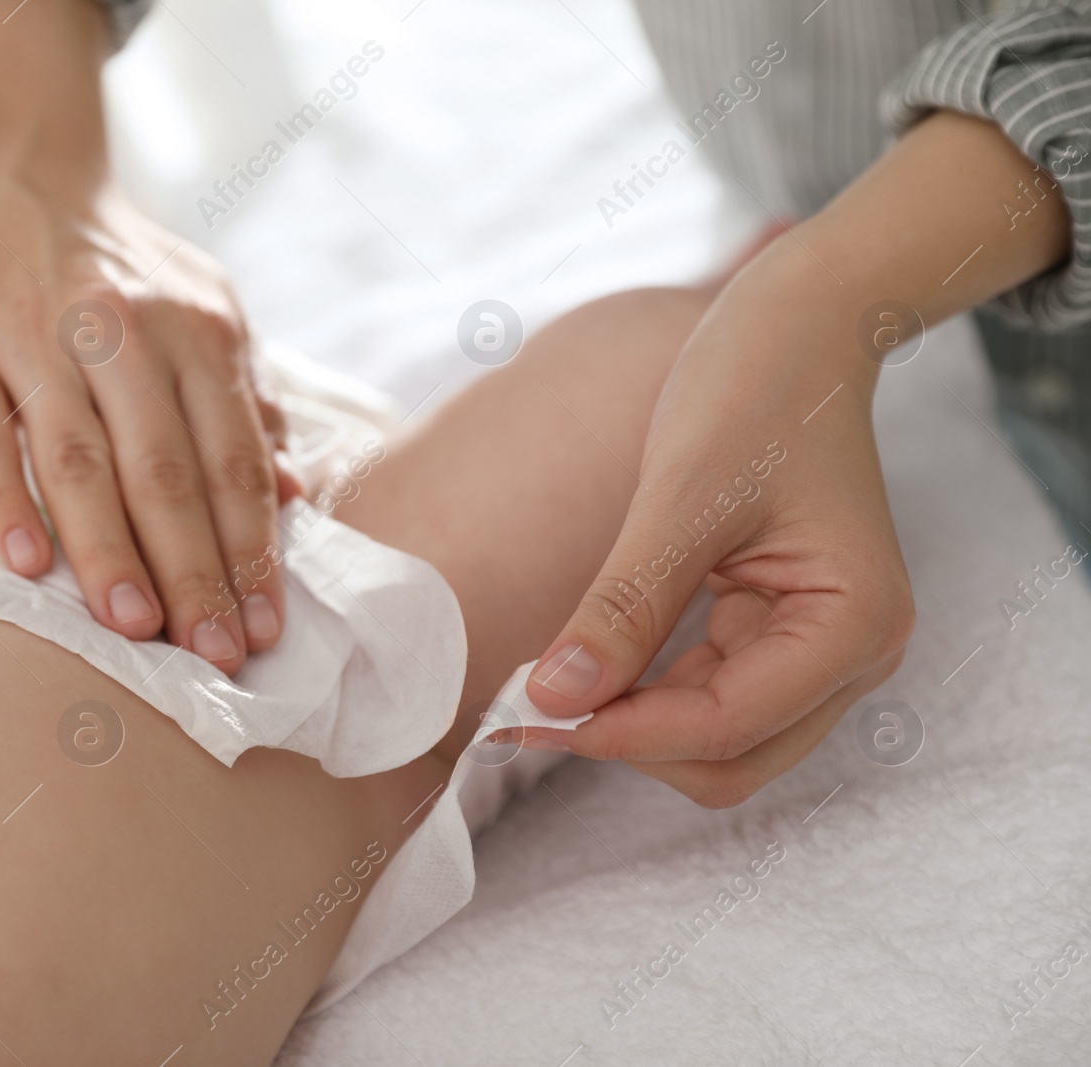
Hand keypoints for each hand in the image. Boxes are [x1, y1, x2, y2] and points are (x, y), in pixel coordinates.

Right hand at [0, 179, 284, 675]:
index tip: (264, 631)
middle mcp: (123, 329)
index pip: (233, 461)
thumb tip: (296, 491)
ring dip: (108, 552)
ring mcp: (34, 333)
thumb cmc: (122, 271)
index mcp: (198, 329)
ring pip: (79, 460)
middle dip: (194, 573)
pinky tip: (27, 568)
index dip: (251, 551)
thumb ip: (247, 399)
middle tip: (210, 659)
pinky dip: (3, 501)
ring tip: (133, 632)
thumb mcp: (204, 312)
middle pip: (166, 472)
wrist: (12, 172)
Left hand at [523, 111, 1070, 806]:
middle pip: (731, 759)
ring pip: (717, 741)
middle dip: (628, 742)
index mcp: (854, 623)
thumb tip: (554, 697)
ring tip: (541, 688)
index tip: (528, 713)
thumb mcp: (682, 498)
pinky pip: (708, 694)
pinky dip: (644, 692)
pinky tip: (581, 665)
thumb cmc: (755, 388)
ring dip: (632, 726)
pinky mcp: (780, 630)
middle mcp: (853, 653)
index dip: (623, 734)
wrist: (797, 327)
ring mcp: (820, 648)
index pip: (729, 727)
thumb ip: (625, 607)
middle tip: (523, 709)